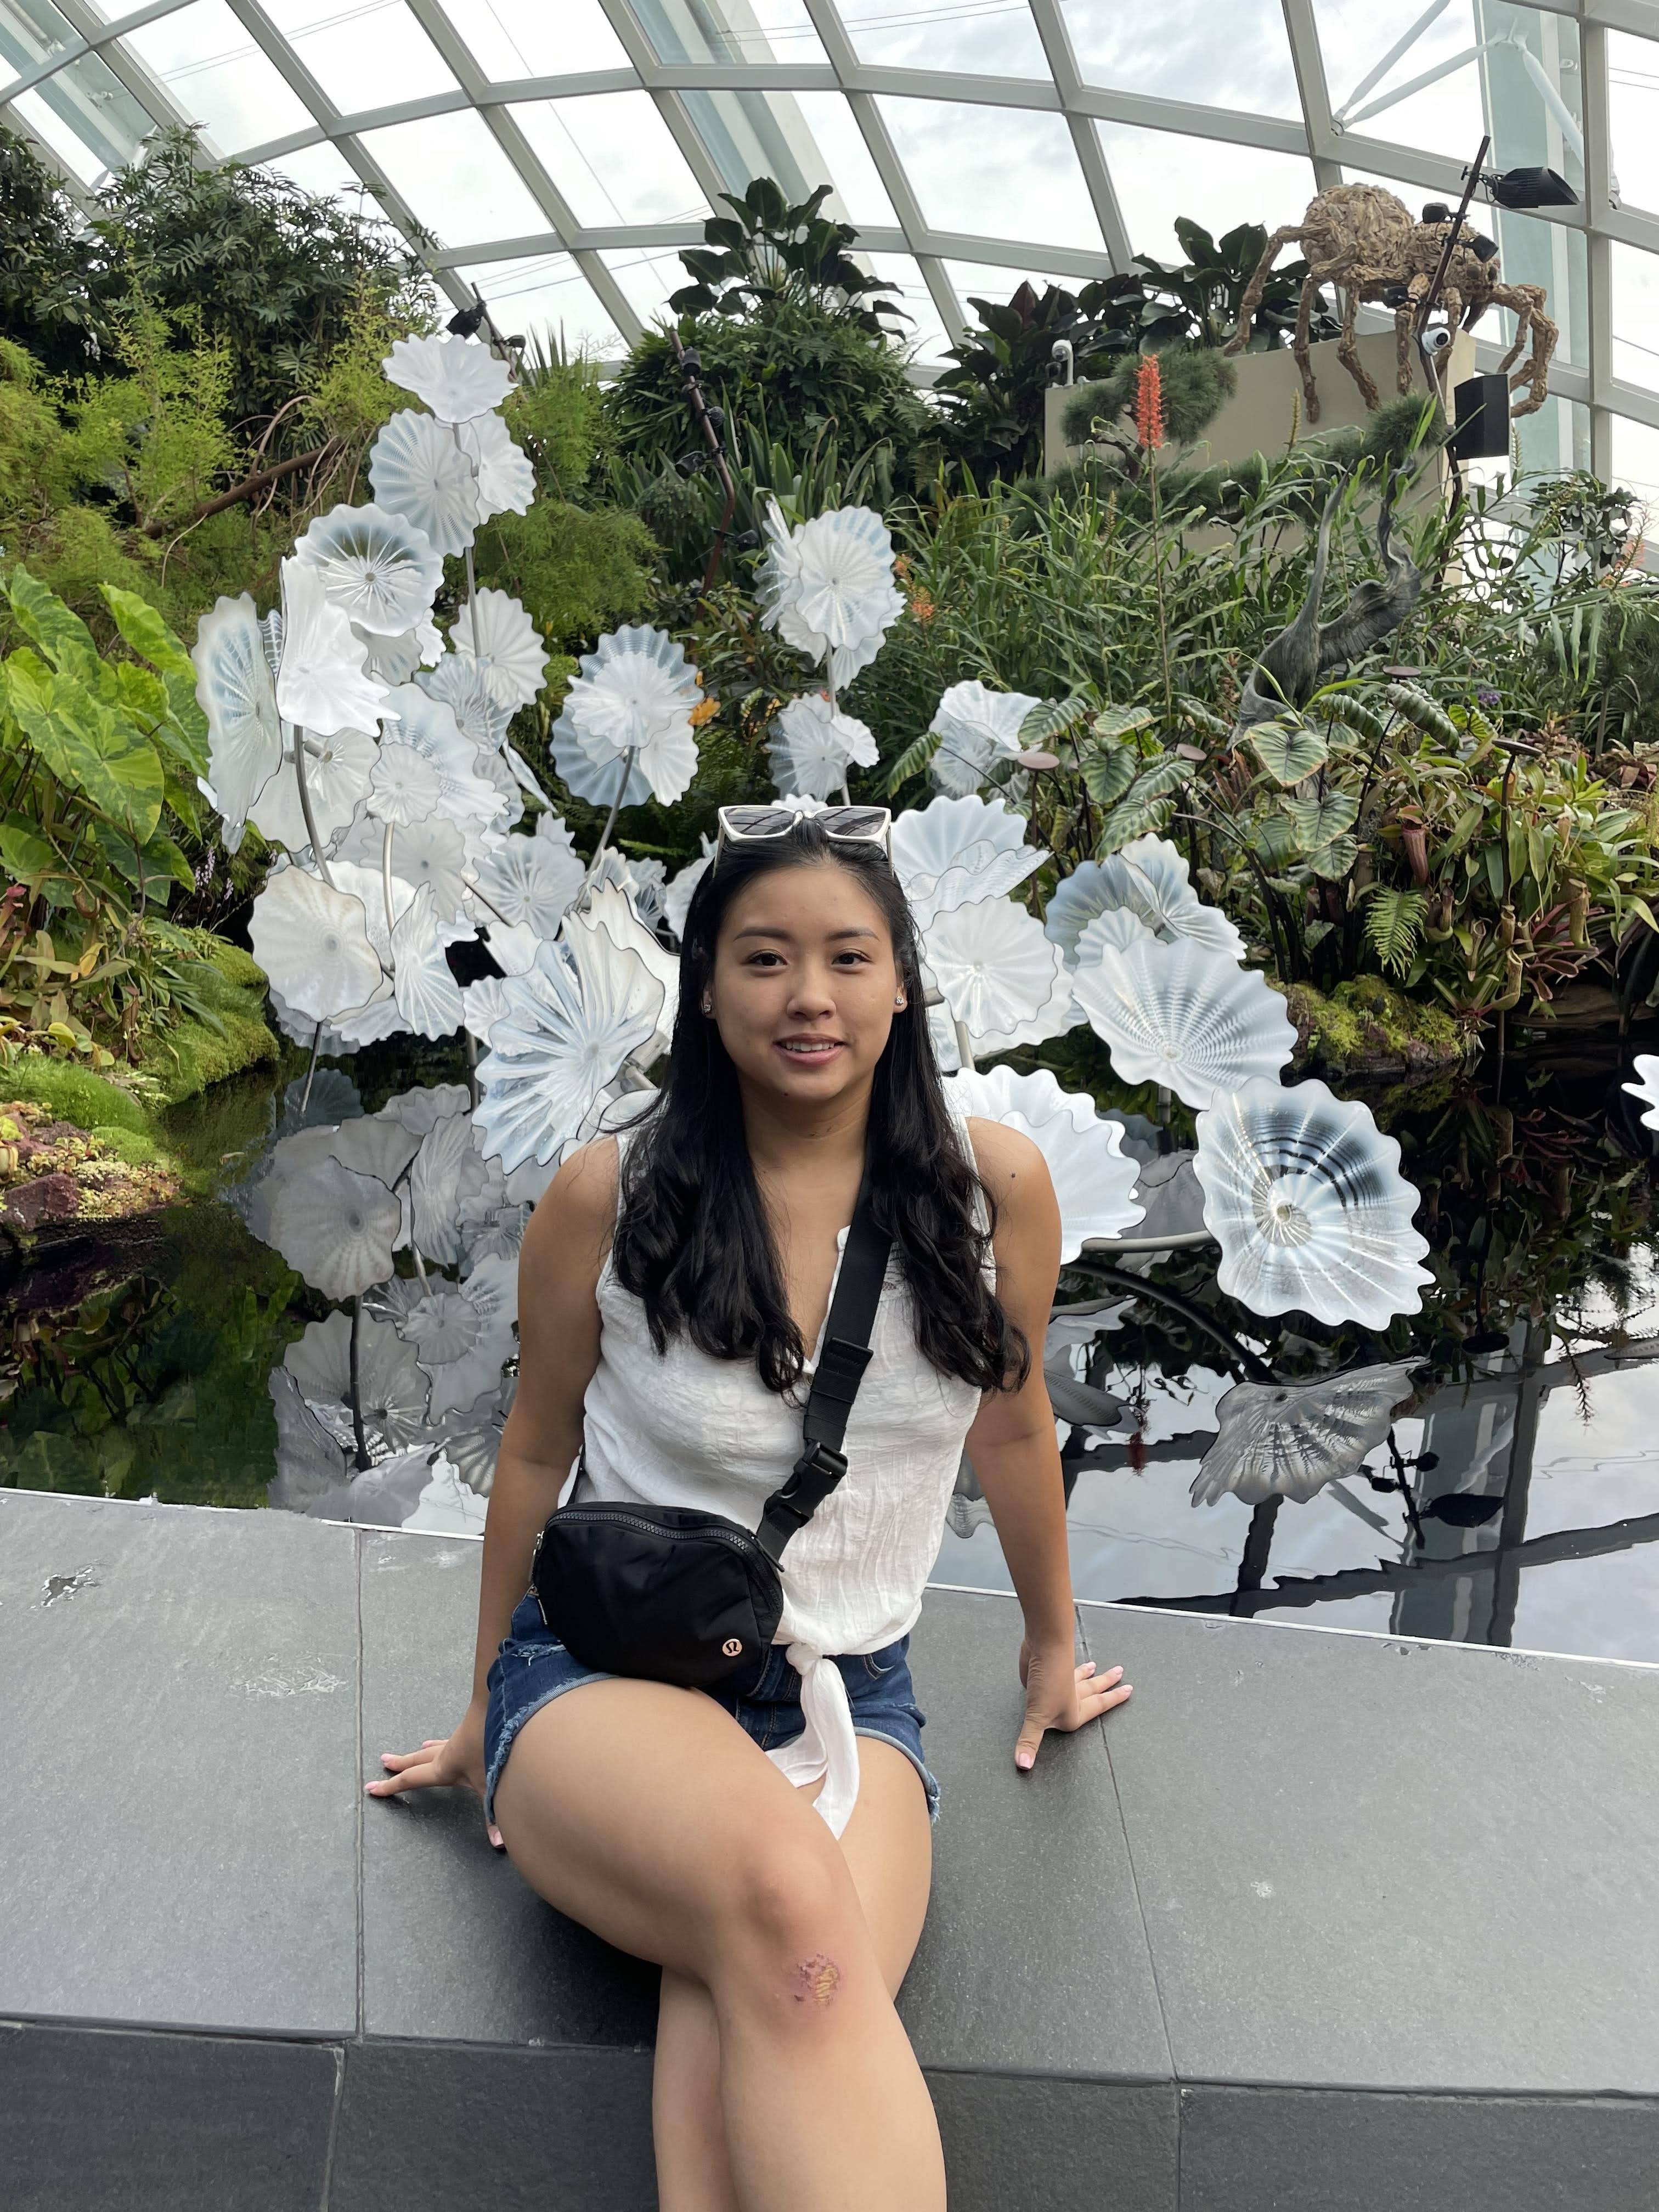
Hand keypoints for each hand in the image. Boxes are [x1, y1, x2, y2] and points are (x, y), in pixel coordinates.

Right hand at [364, 1701, 502, 1849]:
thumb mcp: (492, 1787)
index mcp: (443, 1768)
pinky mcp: (473, 1730)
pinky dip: (446, 1742)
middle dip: (401, 1763)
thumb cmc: (495, 1749)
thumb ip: (494, 1818)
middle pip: (418, 1759)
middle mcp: (446, 1753)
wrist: (506, 1710)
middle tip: (385, 1761)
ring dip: (424, 1750)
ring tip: (419, 1748)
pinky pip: (453, 1739)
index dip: (391, 1786)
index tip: (372, 1788)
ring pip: (436, 1746)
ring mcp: (460, 1739)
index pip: (412, 1779)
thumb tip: (500, 1843)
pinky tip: (456, 1738)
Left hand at [1014, 1633, 1130, 1771]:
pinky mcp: (1048, 1668)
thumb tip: (1023, 1766)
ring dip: (1087, 1673)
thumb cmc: (1048, 1682)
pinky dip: (1068, 1667)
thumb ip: (1030, 1741)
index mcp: (1074, 1710)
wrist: (1044, 1644)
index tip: (1129, 1690)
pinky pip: (1063, 1669)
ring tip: (1095, 1666)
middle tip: (1121, 1672)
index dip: (1114, 1699)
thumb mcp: (1037, 1716)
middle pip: (1093, 1689)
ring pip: (1078, 1677)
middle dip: (1107, 1684)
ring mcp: (1061, 1679)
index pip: (1099, 1706)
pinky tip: (1067, 1665)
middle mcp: (1071, 1695)